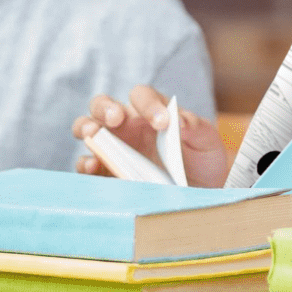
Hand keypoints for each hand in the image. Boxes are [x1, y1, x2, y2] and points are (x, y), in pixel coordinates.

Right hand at [71, 86, 228, 187]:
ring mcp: (112, 148)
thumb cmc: (202, 162)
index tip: (162, 123)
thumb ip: (197, 128)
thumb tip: (181, 121)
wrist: (199, 195)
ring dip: (86, 128)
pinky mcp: (104, 173)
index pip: (142, 96)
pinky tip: (93, 166)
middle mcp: (126, 126)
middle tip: (116, 118)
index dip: (148, 104)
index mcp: (151, 112)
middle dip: (105, 108)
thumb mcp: (207, 143)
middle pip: (103, 105)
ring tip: (92, 134)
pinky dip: (85, 164)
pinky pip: (86, 165)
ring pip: (87, 128)